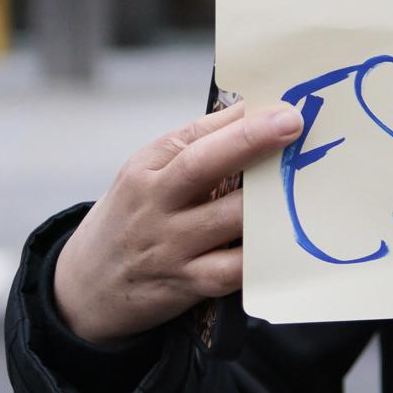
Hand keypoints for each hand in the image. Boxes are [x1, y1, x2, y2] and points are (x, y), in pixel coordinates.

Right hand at [52, 98, 302, 344]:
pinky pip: (230, 270)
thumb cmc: (133, 217)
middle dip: (249, 142)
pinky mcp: (186, 284)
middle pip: (201, 167)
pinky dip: (260, 256)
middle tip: (293, 124)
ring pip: (225, 220)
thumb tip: (253, 111)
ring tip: (306, 179)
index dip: (238, 120)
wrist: (86, 287)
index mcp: (147, 170)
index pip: (192, 136)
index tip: (281, 105)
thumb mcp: (145, 175)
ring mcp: (170, 247)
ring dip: (267, 199)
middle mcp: (155, 205)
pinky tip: (288, 239)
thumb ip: (195, 145)